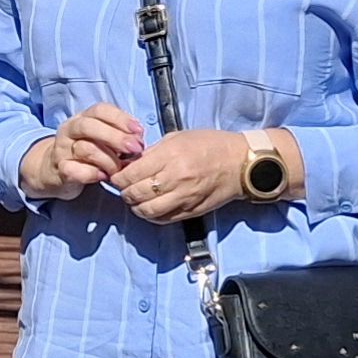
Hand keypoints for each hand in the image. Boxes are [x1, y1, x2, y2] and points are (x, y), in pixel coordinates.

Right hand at [19, 103, 149, 199]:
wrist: (52, 169)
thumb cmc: (85, 151)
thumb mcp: (99, 138)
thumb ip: (117, 135)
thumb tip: (139, 138)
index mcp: (82, 118)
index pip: (100, 110)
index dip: (121, 118)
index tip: (139, 130)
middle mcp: (69, 130)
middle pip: (89, 126)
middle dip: (116, 137)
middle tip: (135, 148)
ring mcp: (62, 150)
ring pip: (85, 149)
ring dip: (108, 160)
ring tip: (119, 169)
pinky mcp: (59, 169)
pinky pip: (74, 170)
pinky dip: (92, 174)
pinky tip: (103, 176)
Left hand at [115, 128, 252, 226]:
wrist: (240, 163)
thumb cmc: (210, 145)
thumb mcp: (178, 138)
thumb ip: (153, 151)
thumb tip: (130, 162)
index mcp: (170, 156)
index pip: (131, 174)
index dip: (118, 177)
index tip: (117, 175)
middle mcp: (175, 178)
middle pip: (135, 194)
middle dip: (124, 192)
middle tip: (124, 188)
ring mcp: (184, 197)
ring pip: (146, 210)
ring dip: (135, 206)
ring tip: (135, 199)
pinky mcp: (191, 211)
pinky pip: (163, 219)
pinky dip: (151, 216)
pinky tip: (150, 207)